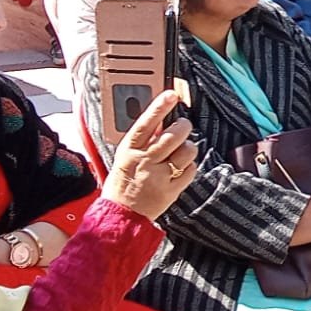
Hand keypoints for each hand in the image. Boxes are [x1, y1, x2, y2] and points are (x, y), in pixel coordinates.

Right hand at [104, 92, 198, 220]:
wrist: (120, 216)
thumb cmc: (122, 183)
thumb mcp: (124, 157)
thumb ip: (141, 140)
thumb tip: (159, 120)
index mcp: (129, 150)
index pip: (145, 123)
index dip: (159, 107)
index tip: (171, 94)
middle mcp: (145, 161)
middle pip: (173, 135)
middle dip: (183, 126)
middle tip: (183, 125)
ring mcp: (159, 176)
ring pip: (186, 152)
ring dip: (189, 147)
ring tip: (182, 149)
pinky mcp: (171, 190)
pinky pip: (190, 170)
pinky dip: (190, 167)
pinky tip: (181, 167)